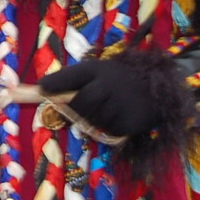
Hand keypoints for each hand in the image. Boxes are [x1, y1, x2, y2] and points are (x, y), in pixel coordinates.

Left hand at [38, 58, 165, 137]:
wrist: (158, 88)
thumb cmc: (118, 79)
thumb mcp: (97, 71)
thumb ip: (71, 79)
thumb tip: (41, 88)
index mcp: (98, 70)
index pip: (73, 75)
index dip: (56, 83)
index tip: (40, 89)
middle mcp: (110, 85)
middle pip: (81, 103)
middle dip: (74, 110)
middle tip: (75, 110)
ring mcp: (121, 104)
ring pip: (94, 119)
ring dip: (94, 119)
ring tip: (106, 108)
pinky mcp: (131, 122)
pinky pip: (109, 130)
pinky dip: (109, 126)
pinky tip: (118, 116)